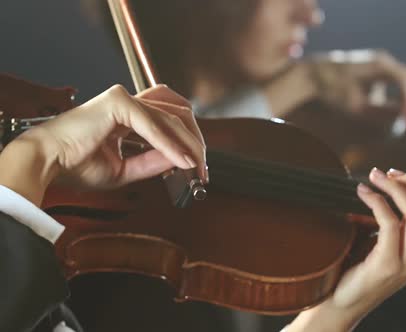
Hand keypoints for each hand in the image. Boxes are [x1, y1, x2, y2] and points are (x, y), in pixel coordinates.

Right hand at [0, 84, 205, 204]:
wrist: (46, 164)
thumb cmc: (76, 166)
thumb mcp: (126, 169)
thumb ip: (154, 162)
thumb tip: (183, 160)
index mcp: (129, 115)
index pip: (171, 121)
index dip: (189, 142)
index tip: (199, 168)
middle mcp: (129, 102)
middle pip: (178, 116)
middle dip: (196, 143)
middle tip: (203, 170)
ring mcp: (124, 98)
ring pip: (171, 118)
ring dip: (189, 144)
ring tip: (197, 167)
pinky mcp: (118, 102)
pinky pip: (153, 125)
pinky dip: (171, 144)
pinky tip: (183, 161)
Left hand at [289, 168, 405, 331]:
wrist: (343, 302)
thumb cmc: (361, 267)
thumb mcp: (390, 243)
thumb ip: (399, 220)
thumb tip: (390, 178)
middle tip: (391, 174)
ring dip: (395, 186)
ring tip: (375, 177)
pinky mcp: (388, 265)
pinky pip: (390, 223)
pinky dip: (376, 200)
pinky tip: (362, 192)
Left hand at [305, 49, 405, 130]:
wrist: (315, 74)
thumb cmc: (333, 90)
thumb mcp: (357, 106)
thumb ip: (381, 112)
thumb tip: (403, 119)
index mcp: (381, 67)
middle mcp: (385, 61)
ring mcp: (382, 62)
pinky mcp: (378, 68)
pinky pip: (398, 82)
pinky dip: (402, 97)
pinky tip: (397, 112)